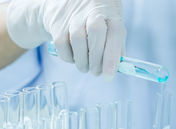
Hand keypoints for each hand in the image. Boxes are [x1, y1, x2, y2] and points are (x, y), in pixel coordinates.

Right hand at [7, 0, 125, 79]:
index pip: (115, 33)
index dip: (112, 57)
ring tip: (85, 66)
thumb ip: (116, 44)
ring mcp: (73, 16)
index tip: (108, 76)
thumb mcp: (110, 24)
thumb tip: (118, 69)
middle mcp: (92, 10)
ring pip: (77, 42)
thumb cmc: (94, 19)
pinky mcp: (57, 23)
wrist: (65, 3)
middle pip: (96, 35)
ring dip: (82, 62)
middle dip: (96, 60)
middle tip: (96, 72)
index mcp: (110, 11)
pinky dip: (69, 58)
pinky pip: (62, 46)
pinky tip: (74, 57)